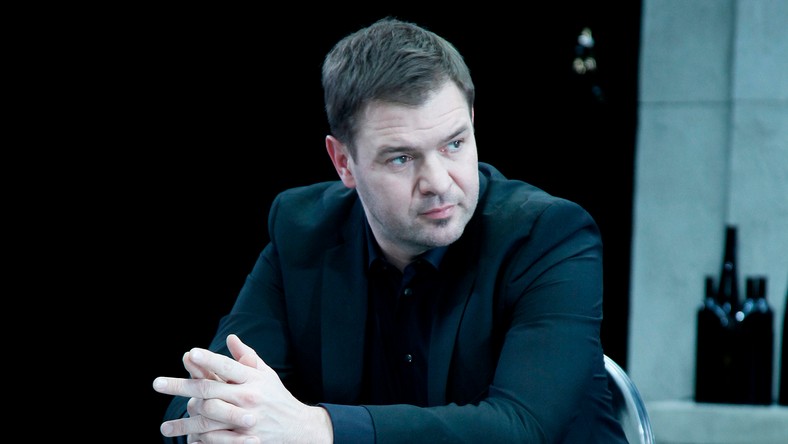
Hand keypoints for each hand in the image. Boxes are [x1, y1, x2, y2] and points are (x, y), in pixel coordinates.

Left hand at [153, 334, 332, 442]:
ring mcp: (247, 420)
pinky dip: (200, 440)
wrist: (299, 429)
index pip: (227, 366)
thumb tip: (230, 338)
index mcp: (254, 379)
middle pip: (209, 389)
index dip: (208, 359)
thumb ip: (247, 357)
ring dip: (183, 423)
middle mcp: (250, 397)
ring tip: (165, 428)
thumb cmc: (278, 398)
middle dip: (180, 386)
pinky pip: (216, 440)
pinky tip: (186, 441)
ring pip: (207, 418)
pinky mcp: (246, 440)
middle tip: (157, 383)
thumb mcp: (266, 375)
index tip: (189, 354)